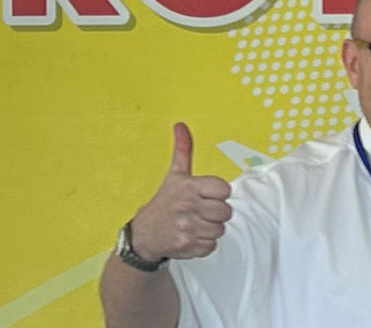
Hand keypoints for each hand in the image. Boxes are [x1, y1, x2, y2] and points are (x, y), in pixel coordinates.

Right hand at [129, 123, 233, 260]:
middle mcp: (188, 206)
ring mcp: (188, 227)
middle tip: (199, 212)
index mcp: (188, 187)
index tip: (205, 195)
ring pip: (220, 229)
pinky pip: (212, 245)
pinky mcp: (188, 246)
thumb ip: (183, 150)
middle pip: (226, 211)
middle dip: (215, 213)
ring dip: (210, 229)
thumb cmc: (164, 203)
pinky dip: (203, 244)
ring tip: (194, 224)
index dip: (218, 194)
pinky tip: (190, 236)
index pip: (224, 189)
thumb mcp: (174, 175)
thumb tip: (181, 125)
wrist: (143, 234)